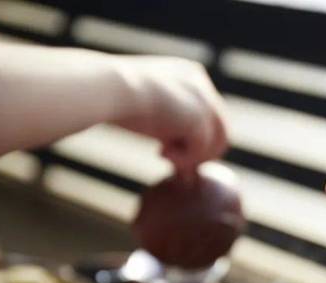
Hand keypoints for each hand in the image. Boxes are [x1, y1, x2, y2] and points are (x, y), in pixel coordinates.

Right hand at [112, 56, 227, 174]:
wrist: (106, 87)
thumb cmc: (117, 98)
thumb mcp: (151, 110)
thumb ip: (171, 128)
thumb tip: (184, 164)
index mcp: (191, 75)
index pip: (210, 115)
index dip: (194, 139)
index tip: (164, 149)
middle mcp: (202, 84)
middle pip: (219, 130)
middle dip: (197, 152)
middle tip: (167, 158)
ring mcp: (204, 100)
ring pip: (217, 142)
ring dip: (193, 158)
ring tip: (164, 156)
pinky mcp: (199, 117)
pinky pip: (201, 150)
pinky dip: (184, 160)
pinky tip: (160, 154)